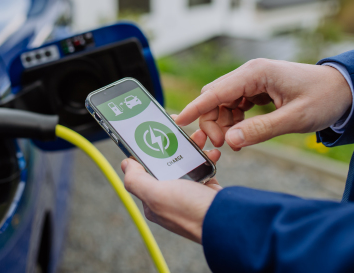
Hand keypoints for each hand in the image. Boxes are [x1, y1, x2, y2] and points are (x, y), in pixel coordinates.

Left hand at [121, 127, 220, 243]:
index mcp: (154, 200)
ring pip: (185, 163)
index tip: (152, 134)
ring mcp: (189, 194)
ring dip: (191, 148)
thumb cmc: (190, 211)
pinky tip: (212, 152)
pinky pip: (204, 168)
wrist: (227, 222)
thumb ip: (137, 180)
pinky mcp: (206, 190)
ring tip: (199, 136)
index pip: (144, 172)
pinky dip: (207, 157)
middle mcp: (170, 197)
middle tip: (178, 130)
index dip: (147, 152)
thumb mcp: (156, 195)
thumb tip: (126, 165)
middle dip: (171, 146)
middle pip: (166, 163)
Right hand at [175, 59, 351, 149]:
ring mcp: (253, 80)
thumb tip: (230, 141)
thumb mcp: (294, 118)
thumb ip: (260, 130)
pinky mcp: (257, 89)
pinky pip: (234, 104)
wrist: (345, 89)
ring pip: (222, 101)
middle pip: (214, 96)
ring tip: (232, 142)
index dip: (196, 107)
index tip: (179, 122)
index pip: (216, 91)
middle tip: (223, 145)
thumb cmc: (324, 99)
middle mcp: (250, 73)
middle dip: (211, 121)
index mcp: (256, 73)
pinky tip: (239, 133)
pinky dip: (232, 119)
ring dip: (221, 122)